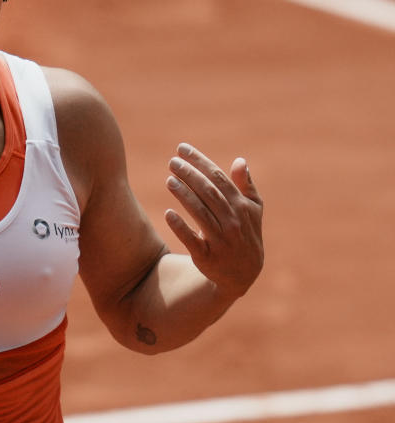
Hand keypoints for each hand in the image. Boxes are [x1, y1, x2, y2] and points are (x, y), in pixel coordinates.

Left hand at [164, 143, 263, 299]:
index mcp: (242, 207)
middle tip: (172, 161)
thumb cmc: (245, 234)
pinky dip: (181, 227)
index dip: (200, 162)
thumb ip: (246, 186)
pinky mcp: (207, 257)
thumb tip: (240, 161)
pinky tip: (168, 213)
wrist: (243, 274)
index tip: (181, 148)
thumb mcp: (252, 211)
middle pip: (208, 193)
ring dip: (184, 195)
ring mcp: (221, 241)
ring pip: (200, 213)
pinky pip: (192, 241)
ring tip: (169, 179)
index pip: (218, 179)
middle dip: (190, 174)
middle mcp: (233, 222)